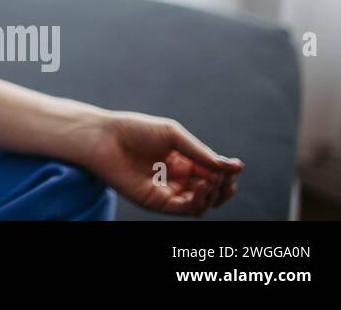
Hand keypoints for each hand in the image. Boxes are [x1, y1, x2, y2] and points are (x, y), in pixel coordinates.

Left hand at [79, 110, 243, 215]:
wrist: (104, 138)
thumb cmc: (135, 130)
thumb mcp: (174, 136)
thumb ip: (200, 153)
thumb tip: (232, 167)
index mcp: (181, 161)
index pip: (211, 173)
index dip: (225, 172)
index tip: (236, 166)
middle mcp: (176, 179)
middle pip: (210, 192)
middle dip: (223, 186)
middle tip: (228, 178)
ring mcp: (166, 192)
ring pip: (201, 203)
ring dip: (213, 195)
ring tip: (213, 181)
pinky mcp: (155, 202)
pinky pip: (184, 209)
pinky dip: (198, 201)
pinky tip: (202, 187)